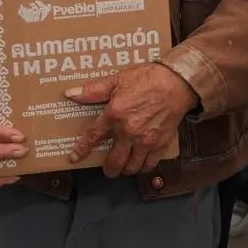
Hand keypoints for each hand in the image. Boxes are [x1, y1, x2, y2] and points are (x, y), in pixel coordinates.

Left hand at [66, 64, 197, 176]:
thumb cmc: (148, 78)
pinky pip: (150, 164)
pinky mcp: (161, 144)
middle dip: (109, 169)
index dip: (82, 150)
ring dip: (126, 169)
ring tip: (125, 165)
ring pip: (132, 167)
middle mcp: (128, 132)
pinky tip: (142, 161)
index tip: (74, 158)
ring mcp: (145, 141)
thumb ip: (94, 90)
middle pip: (114, 162)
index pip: (93, 138)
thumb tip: (70, 94)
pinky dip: (144, 166)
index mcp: (115, 115)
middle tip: (108, 167)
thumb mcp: (118, 80)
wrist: (177, 82)